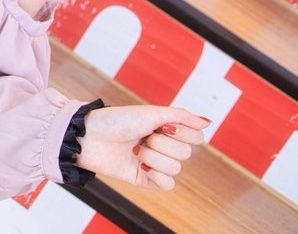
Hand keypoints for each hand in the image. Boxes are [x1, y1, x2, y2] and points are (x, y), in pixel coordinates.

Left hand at [75, 104, 209, 190]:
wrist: (89, 137)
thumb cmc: (116, 120)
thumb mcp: (150, 113)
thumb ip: (181, 116)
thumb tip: (208, 121)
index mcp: (166, 128)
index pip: (196, 137)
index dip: (184, 132)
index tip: (164, 125)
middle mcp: (163, 146)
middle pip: (186, 153)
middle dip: (163, 143)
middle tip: (142, 136)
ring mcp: (155, 164)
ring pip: (176, 168)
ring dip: (154, 156)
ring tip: (135, 149)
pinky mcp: (146, 179)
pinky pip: (168, 185)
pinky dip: (156, 174)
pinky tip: (141, 165)